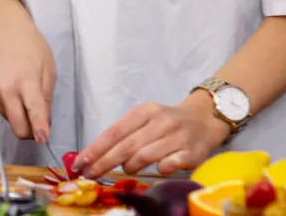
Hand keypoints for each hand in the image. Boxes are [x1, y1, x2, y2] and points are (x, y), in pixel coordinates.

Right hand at [0, 18, 55, 142]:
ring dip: (20, 117)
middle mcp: (6, 91)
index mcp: (26, 82)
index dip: (41, 132)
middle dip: (31, 131)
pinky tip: (13, 90)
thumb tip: (44, 124)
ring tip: (24, 95)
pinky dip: (10, 108)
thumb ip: (46, 98)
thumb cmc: (29, 45)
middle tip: (39, 123)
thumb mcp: (48, 69)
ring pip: (10, 121)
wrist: (1, 30)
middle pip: (18, 128)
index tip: (44, 141)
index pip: (34, 115)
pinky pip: (2, 111)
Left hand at [77, 92, 231, 177]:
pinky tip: (157, 169)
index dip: (96, 149)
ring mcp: (177, 137)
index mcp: (145, 111)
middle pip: (126, 145)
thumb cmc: (167, 122)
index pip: (115, 131)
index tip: (80, 162)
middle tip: (90, 174)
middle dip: (104, 162)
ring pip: (145, 155)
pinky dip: (158, 169)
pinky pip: (169, 165)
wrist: (204, 119)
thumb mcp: (145, 119)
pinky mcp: (193, 152)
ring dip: (130, 166)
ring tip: (126, 169)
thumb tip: (96, 155)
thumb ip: (125, 134)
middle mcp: (161, 121)